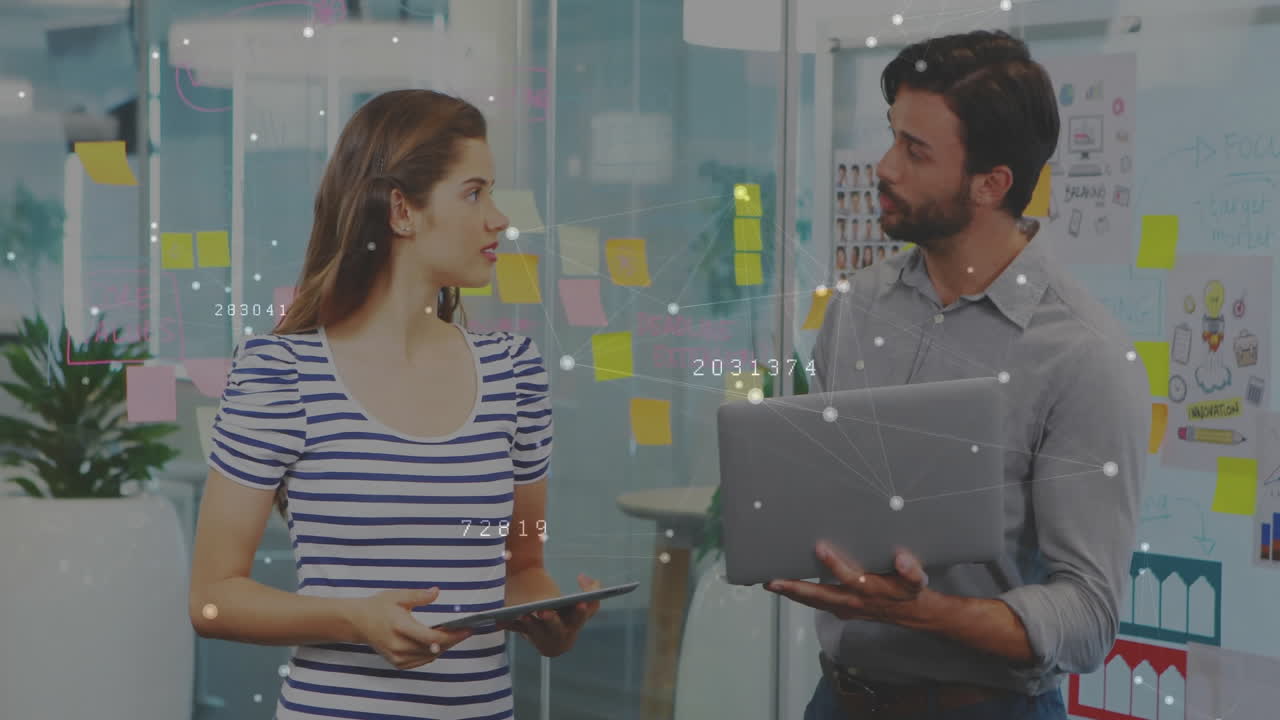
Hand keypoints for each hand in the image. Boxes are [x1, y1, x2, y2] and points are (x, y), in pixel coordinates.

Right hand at [346, 588, 473, 669]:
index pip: (432, 638)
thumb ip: (419, 595)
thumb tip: (437, 592)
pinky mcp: (397, 663)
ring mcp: (397, 657)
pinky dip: (432, 653)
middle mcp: (399, 645)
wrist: (358, 622)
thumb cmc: (378, 607)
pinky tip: (437, 644)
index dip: (452, 635)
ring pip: (429, 656)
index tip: (466, 629)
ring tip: (453, 635)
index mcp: (400, 627)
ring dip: (443, 647)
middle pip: (434, 649)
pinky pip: (421, 661)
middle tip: (464, 631)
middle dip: (452, 640)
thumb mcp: (398, 596)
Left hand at [498, 574, 600, 657]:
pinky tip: (502, 618)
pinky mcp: (527, 635)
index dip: (581, 610)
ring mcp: (543, 638)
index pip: (581, 618)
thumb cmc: (570, 617)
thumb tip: (582, 576)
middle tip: (544, 611)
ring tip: (524, 614)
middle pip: (556, 628)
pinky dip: (510, 624)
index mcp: (575, 625)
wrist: (553, 640)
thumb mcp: (584, 606)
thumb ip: (592, 590)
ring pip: (535, 631)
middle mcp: (560, 635)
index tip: (579, 601)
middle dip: (551, 620)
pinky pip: (518, 630)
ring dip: (530, 624)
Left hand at [764, 542, 931, 627]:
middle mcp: (853, 600)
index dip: (834, 563)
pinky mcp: (840, 609)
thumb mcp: (916, 578)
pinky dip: (799, 596)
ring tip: (769, 584)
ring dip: (791, 594)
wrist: (912, 614)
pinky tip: (783, 587)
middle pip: (819, 596)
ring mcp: (844, 607)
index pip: (849, 576)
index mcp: (870, 589)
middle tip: (772, 582)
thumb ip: (911, 569)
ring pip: (813, 602)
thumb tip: (902, 560)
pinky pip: (815, 603)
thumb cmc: (909, 590)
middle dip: (795, 588)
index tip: (819, 547)